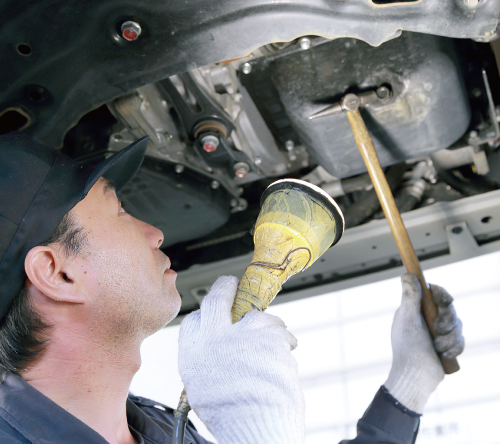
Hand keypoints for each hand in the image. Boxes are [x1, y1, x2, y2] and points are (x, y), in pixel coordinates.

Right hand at [178, 276, 304, 443]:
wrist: (257, 428)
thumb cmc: (232, 415)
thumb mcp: (202, 387)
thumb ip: (206, 359)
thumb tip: (214, 349)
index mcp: (194, 352)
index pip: (196, 318)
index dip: (208, 312)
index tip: (216, 309)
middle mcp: (215, 337)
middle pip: (218, 297)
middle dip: (226, 287)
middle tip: (232, 284)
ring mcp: (243, 333)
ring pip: (257, 315)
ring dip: (267, 326)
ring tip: (272, 346)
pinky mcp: (269, 336)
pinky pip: (280, 331)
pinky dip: (284, 341)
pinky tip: (282, 358)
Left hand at [384, 273, 463, 413]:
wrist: (415, 375)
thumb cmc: (407, 346)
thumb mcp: (407, 319)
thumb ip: (410, 297)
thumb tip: (407, 274)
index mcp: (416, 309)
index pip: (434, 293)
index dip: (442, 294)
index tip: (446, 300)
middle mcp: (428, 318)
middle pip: (449, 308)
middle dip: (447, 320)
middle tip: (439, 329)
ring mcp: (439, 331)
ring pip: (457, 325)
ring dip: (449, 338)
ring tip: (437, 347)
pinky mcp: (448, 345)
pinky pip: (461, 341)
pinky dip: (453, 348)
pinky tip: (443, 355)